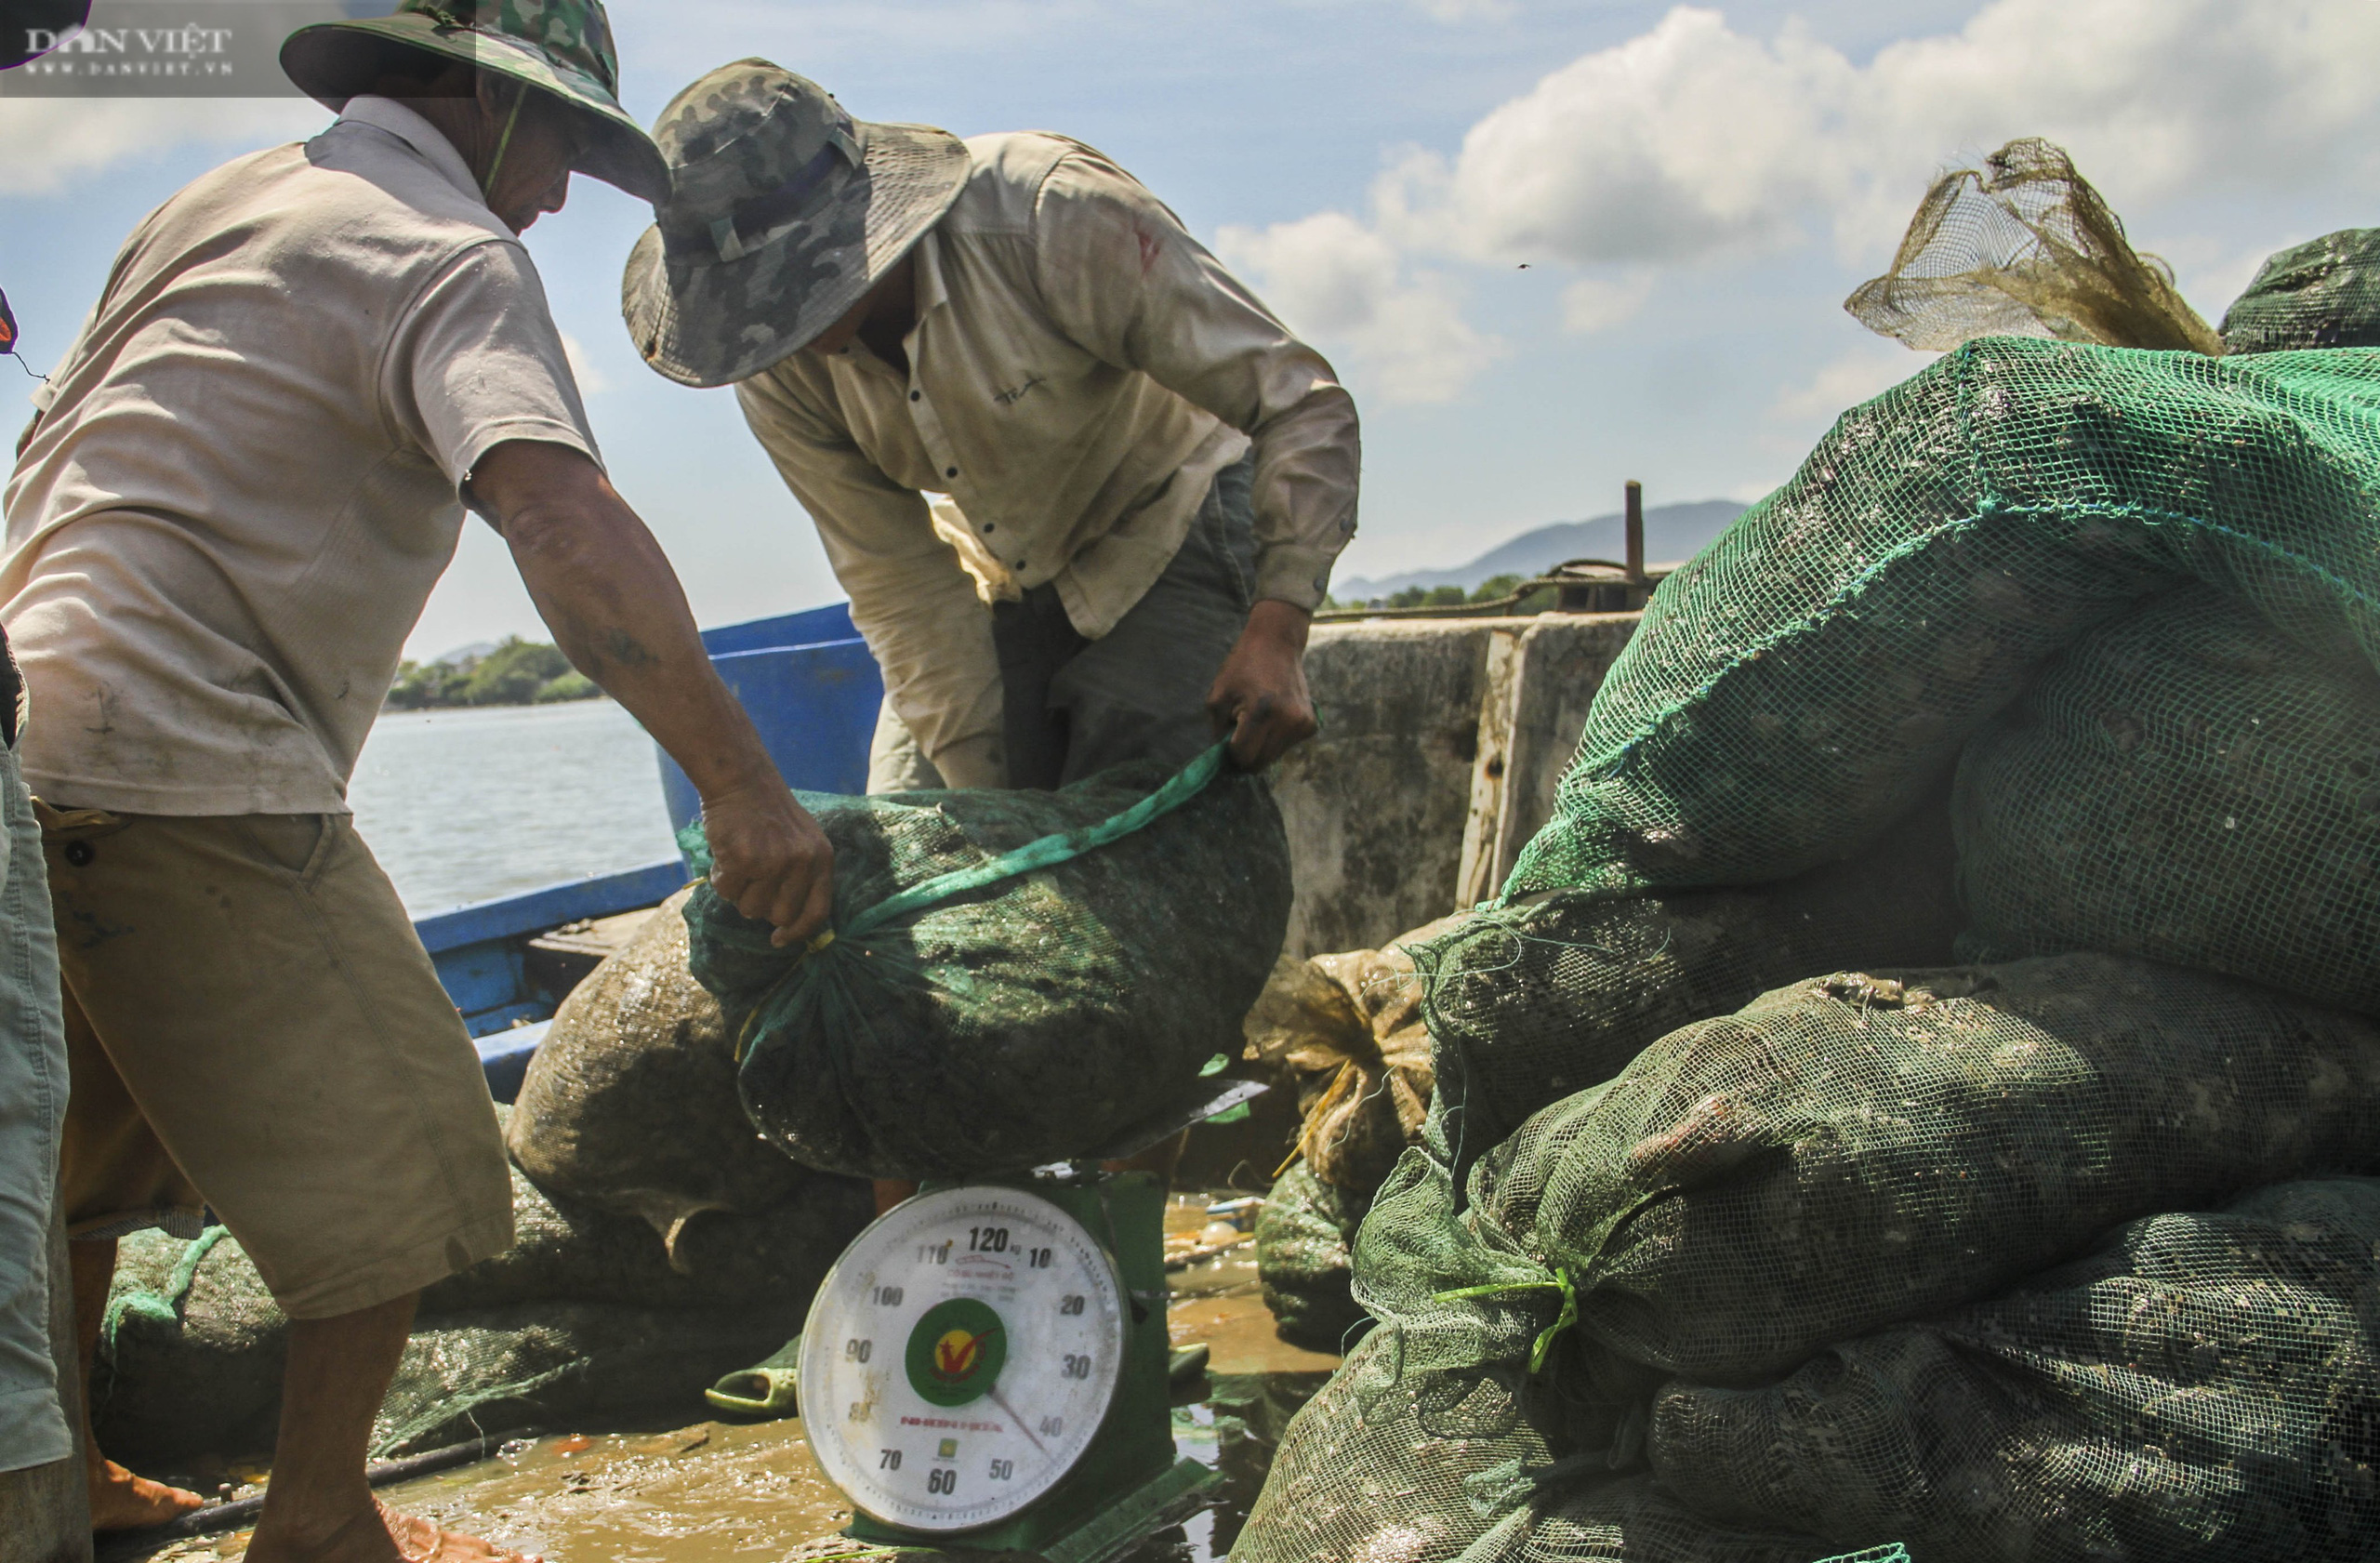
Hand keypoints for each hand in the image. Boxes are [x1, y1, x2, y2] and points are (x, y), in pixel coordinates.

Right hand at [699, 783, 835, 946]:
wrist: (742, 779)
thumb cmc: (768, 813)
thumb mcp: (802, 841)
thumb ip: (802, 876)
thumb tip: (788, 922)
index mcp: (821, 859)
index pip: (817, 912)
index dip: (797, 932)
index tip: (778, 939)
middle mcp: (802, 862)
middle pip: (779, 915)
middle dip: (760, 905)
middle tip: (751, 880)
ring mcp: (773, 861)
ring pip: (749, 907)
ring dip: (739, 890)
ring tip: (739, 859)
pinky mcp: (743, 859)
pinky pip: (726, 891)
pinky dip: (720, 878)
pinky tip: (724, 853)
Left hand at [1206, 599, 1318, 769]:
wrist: (1277, 642)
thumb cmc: (1242, 666)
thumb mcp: (1218, 695)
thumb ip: (1217, 730)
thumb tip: (1222, 757)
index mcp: (1261, 712)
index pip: (1243, 756)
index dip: (1230, 752)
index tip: (1227, 739)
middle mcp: (1287, 721)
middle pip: (1260, 763)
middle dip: (1245, 753)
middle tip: (1240, 730)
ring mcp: (1302, 724)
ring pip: (1273, 757)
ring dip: (1261, 746)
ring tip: (1258, 719)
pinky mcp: (1311, 724)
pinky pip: (1286, 747)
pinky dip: (1275, 739)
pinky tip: (1273, 717)